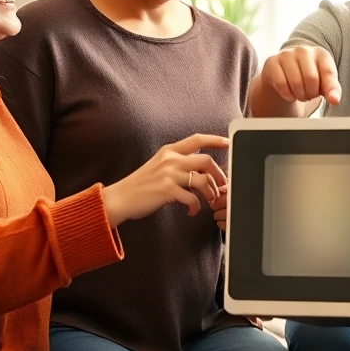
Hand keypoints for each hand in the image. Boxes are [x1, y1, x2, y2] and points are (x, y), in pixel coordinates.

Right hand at [101, 134, 228, 227]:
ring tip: (209, 200)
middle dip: (219, 173)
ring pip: (202, 180)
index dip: (215, 140)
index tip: (228, 142)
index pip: (197, 139)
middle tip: (222, 185)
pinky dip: (195, 207)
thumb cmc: (141, 184)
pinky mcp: (167, 190)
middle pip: (206, 161)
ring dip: (210, 192)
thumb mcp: (159, 166)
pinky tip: (192, 211)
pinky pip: (192, 198)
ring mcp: (168, 174)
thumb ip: (178, 164)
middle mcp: (170, 159)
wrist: (120, 198)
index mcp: (169, 150)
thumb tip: (201, 171)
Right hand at [260, 46, 341, 105]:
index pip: (328, 73)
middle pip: (311, 79)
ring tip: (300, 94)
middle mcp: (303, 50)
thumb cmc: (309, 76)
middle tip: (309, 96)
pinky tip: (289, 94)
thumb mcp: (323, 81)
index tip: (333, 101)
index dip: (331, 89)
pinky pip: (281, 84)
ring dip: (299, 96)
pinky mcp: (272, 62)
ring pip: (296, 83)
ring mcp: (286, 54)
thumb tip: (334, 100)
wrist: (285, 71)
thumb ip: (332, 90)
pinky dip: (287, 95)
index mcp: (321, 54)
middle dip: (311, 94)